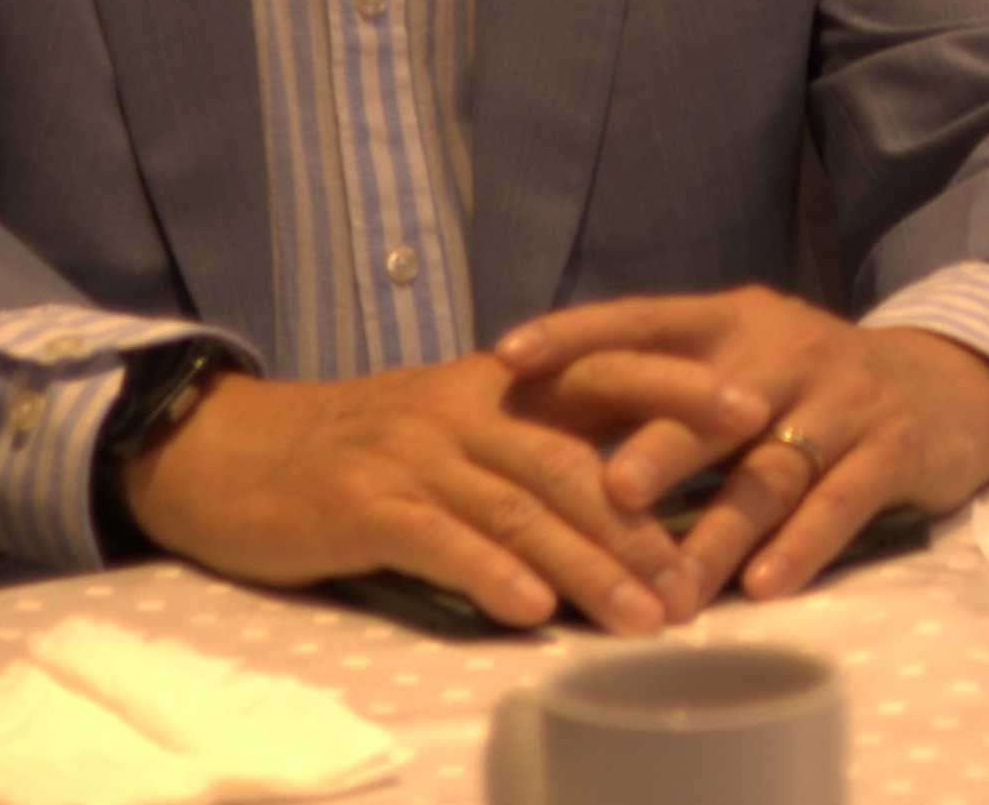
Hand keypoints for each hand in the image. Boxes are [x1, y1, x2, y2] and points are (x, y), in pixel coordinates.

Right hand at [112, 350, 725, 631]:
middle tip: (704, 580)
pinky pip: (440, 538)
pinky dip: (490, 573)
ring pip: (523, 506)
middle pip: (578, 458)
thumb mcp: (450, 431)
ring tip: (645, 617)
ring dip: (589, 566)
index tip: (758, 415)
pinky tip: (533, 610)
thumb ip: (529, 451)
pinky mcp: (363, 501)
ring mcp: (415, 452)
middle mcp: (467, 405)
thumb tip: (627, 499)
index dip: (682, 386)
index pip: (607, 370)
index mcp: (498, 383)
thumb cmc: (353, 453)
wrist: (230, 452)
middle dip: (650, 520)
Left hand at [485, 286, 988, 606]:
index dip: (578, 333)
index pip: (645, 318)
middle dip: (658, 447)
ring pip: (770, 469)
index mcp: (733, 321)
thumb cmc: (812, 386)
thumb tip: (545, 436)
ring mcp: (842, 399)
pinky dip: (802, 545)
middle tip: (606, 495)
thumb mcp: (743, 366)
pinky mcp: (891, 449)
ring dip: (718, 535)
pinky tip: (766, 587)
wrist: (947, 383)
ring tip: (672, 594)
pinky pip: (840, 500)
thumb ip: (665, 392)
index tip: (506, 359)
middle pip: (710, 399)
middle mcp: (784, 350)